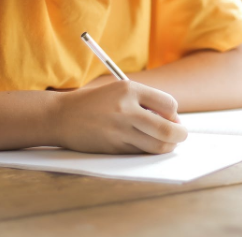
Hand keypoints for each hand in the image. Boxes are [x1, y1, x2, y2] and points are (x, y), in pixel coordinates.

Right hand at [53, 81, 186, 154]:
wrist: (61, 116)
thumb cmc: (95, 102)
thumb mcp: (119, 91)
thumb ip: (145, 102)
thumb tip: (174, 121)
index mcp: (129, 89)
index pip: (169, 104)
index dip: (174, 114)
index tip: (171, 118)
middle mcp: (125, 109)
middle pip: (168, 129)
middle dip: (180, 135)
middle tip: (180, 135)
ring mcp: (119, 130)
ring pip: (157, 145)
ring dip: (167, 146)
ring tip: (165, 142)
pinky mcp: (113, 147)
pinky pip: (141, 152)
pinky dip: (148, 150)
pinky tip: (143, 145)